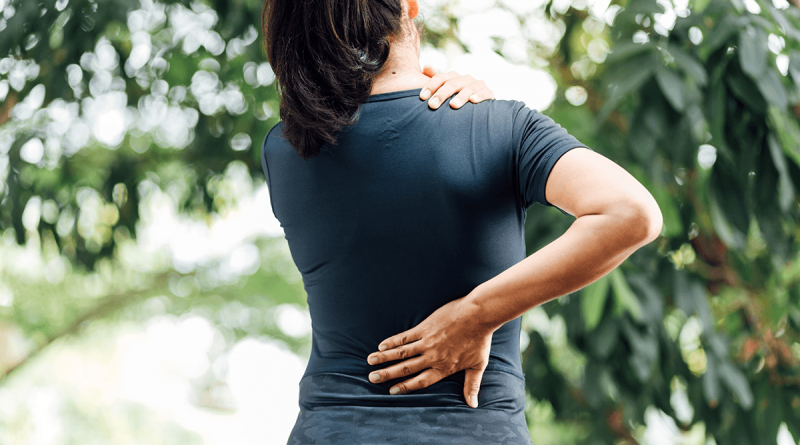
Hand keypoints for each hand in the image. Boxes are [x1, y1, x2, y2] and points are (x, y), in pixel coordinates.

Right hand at [365, 296, 494, 407]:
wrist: (478, 315)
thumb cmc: (480, 339)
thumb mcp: (478, 365)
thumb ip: (472, 386)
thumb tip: (473, 405)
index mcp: (443, 368)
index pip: (420, 381)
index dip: (405, 387)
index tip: (392, 391)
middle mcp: (432, 357)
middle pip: (406, 368)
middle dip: (388, 374)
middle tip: (372, 378)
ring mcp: (427, 342)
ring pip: (401, 353)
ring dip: (384, 358)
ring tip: (370, 362)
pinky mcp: (425, 327)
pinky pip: (405, 336)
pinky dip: (392, 341)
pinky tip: (381, 345)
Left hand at [419, 65, 495, 109]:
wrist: (478, 104)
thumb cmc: (455, 98)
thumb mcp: (444, 89)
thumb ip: (434, 79)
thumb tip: (427, 66)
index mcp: (453, 77)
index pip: (441, 78)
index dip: (431, 86)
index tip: (422, 97)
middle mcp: (465, 79)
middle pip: (452, 84)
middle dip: (442, 94)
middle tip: (432, 105)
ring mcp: (478, 85)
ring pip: (468, 88)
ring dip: (460, 97)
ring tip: (452, 105)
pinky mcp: (488, 93)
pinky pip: (485, 93)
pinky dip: (479, 96)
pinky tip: (473, 100)